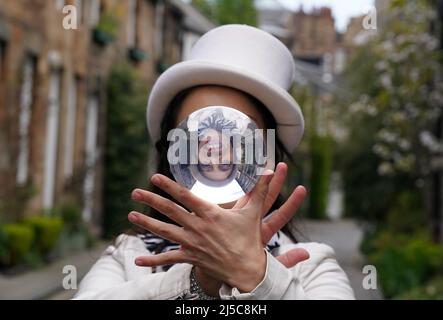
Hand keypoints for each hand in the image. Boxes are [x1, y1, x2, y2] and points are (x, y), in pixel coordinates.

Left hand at [129, 163, 308, 292]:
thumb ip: (259, 190)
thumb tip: (269, 170)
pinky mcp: (190, 257)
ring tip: (130, 216)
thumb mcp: (252, 212)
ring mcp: (191, 243)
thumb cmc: (249, 239)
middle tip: (135, 192)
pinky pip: (169, 259)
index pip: (184, 196)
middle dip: (151, 200)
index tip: (155, 177)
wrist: (247, 269)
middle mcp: (197, 227)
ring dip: (146, 224)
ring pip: (164, 232)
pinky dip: (153, 260)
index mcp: (209, 214)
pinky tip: (139, 260)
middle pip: (169, 211)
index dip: (168, 186)